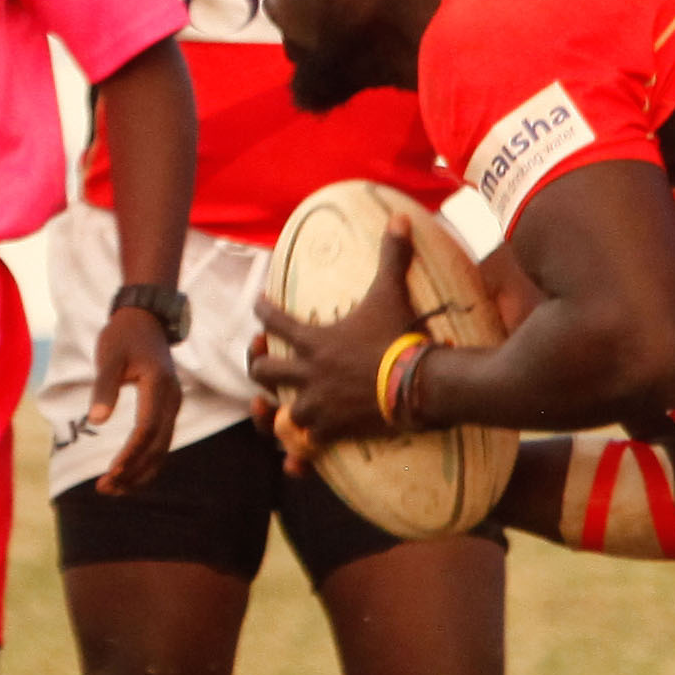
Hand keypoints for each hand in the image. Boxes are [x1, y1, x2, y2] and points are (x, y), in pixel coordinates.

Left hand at [83, 303, 178, 499]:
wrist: (145, 318)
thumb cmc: (123, 335)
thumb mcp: (109, 356)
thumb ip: (104, 387)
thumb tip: (96, 420)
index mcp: (159, 385)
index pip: (147, 429)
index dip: (130, 454)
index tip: (111, 471)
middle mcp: (172, 399)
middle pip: (157, 446)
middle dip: (132, 471)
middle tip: (104, 488)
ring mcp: (172, 405)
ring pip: (161, 449)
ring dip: (139, 472)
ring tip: (112, 489)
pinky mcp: (167, 409)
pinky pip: (160, 443)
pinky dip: (145, 462)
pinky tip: (126, 476)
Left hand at [246, 230, 420, 461]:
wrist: (415, 383)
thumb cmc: (399, 336)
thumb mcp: (391, 292)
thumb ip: (392, 255)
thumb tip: (400, 217)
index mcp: (312, 341)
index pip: (273, 321)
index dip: (262, 311)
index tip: (258, 305)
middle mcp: (306, 374)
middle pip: (263, 371)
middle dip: (259, 364)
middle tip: (263, 359)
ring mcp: (315, 405)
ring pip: (277, 412)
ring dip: (275, 408)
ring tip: (271, 406)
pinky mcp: (330, 431)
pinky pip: (304, 446)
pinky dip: (299, 451)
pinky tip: (293, 458)